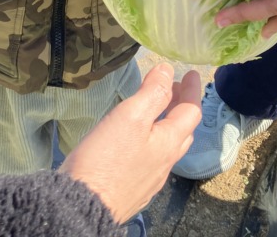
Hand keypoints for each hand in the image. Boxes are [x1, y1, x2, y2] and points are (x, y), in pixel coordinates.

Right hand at [60, 62, 200, 222]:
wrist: (83, 206)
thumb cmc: (107, 158)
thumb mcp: (130, 116)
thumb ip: (152, 93)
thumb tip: (168, 71)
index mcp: (168, 143)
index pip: (190, 111)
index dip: (193, 90)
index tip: (193, 73)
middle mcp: (164, 163)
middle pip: (183, 130)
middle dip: (182, 106)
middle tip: (175, 88)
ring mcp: (150, 178)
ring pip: (169, 146)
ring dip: (169, 123)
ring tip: (158, 109)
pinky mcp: (134, 187)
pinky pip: (154, 159)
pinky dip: (154, 140)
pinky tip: (138, 139)